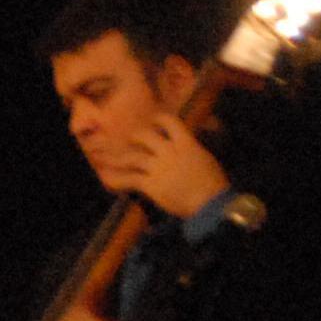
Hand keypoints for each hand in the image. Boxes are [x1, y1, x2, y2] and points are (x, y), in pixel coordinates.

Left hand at [101, 110, 233, 217]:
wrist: (210, 201)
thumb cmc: (213, 183)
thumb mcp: (205, 158)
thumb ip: (191, 150)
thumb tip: (186, 146)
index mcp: (186, 143)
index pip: (169, 122)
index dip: (159, 119)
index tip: (153, 120)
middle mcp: (169, 152)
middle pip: (145, 136)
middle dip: (135, 137)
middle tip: (130, 140)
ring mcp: (158, 167)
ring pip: (132, 157)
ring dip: (118, 158)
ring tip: (109, 158)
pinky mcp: (151, 184)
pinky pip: (129, 179)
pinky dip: (117, 179)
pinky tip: (107, 180)